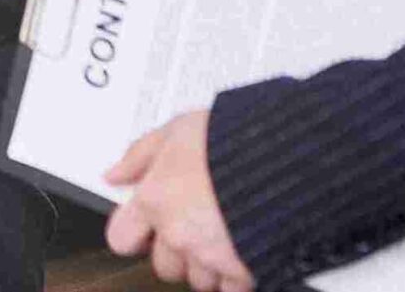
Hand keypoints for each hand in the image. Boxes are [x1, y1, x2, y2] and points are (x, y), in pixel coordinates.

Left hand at [106, 110, 253, 291]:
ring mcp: (210, 255)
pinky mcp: (243, 271)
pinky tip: (244, 248)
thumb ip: (141, 154)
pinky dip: (236, 275)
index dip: (133, 233)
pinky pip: (230, 288)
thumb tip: (115, 174)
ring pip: (197, 278)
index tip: (144, 225)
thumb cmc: (235, 138)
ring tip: (225, 231)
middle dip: (178, 249)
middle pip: (164, 264)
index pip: (121, 238)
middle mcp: (177, 233)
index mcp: (155, 199)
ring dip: (207, 262)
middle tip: (197, 222)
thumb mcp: (179, 128)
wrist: (289, 156)